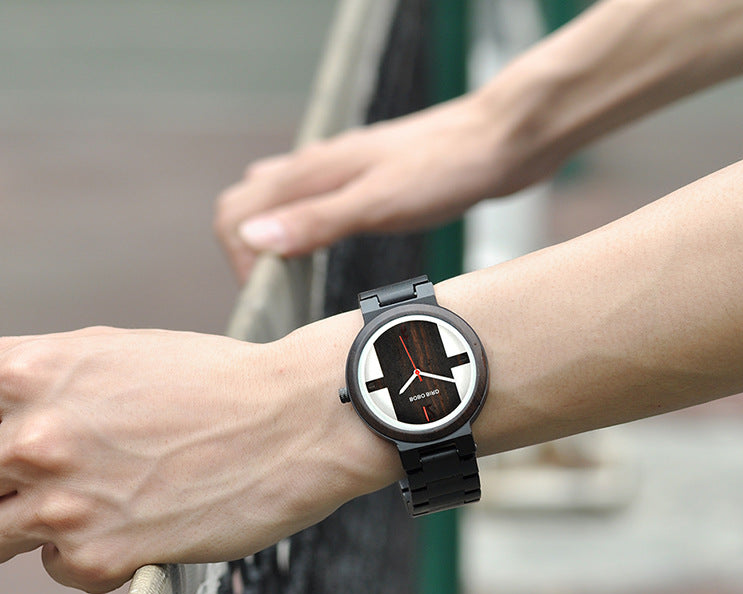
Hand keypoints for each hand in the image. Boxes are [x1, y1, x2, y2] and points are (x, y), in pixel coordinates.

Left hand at [0, 322, 396, 591]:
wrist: (296, 418)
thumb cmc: (217, 381)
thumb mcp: (115, 354)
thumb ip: (46, 383)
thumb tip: (12, 414)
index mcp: (31, 373)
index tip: (11, 457)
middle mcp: (33, 438)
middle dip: (11, 485)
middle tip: (66, 479)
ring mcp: (62, 502)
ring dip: (41, 523)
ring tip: (99, 502)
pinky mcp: (100, 557)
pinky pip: (61, 569)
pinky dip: (91, 556)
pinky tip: (141, 526)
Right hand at [215, 93, 525, 281]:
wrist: (499, 141)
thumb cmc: (446, 167)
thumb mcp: (378, 203)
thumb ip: (316, 220)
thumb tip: (254, 238)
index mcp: (312, 171)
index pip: (235, 212)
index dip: (240, 261)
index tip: (268, 297)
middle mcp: (317, 166)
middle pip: (248, 204)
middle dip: (246, 251)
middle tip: (274, 294)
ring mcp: (340, 171)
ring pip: (279, 202)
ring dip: (272, 239)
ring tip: (291, 281)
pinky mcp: (365, 180)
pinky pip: (312, 203)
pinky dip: (302, 229)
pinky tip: (325, 249)